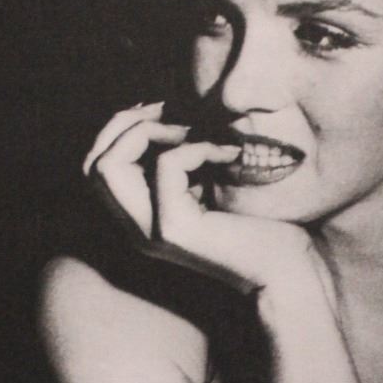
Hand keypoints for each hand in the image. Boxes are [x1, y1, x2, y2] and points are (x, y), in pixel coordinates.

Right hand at [83, 103, 317, 295]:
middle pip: (93, 164)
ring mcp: (151, 232)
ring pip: (109, 166)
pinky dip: (196, 147)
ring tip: (196, 131)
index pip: (96, 166)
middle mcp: (137, 230)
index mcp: (142, 219)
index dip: (121, 129)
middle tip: (173, 114)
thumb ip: (181, 163)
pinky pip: (165, 166)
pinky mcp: (174, 230)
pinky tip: (229, 154)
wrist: (289, 272)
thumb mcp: (210, 186)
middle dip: (126, 125)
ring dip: (150, 132)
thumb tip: (163, 111)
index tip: (163, 112)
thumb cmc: (261, 228)